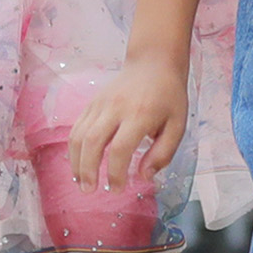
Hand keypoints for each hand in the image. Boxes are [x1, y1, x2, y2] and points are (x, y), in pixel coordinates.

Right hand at [69, 58, 187, 193]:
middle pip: (93, 141)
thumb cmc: (168, 96)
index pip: (120, 148)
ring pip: (79, 134)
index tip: (117, 190)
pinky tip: (78, 163)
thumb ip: (163, 153)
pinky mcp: (92, 103)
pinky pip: (77, 127)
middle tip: (88, 191)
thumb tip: (143, 177)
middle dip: (87, 170)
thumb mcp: (178, 125)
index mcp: (140, 115)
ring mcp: (100, 103)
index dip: (115, 173)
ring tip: (80, 182)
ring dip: (76, 161)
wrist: (153, 62)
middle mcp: (116, 108)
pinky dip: (75, 148)